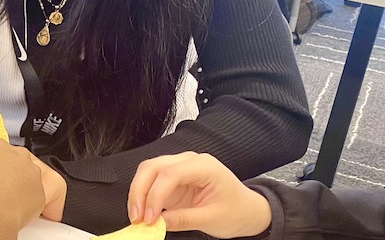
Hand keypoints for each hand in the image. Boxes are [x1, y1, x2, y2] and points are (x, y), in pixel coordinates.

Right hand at [0, 139, 64, 237]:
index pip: (1, 154)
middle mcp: (17, 155)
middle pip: (20, 163)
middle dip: (16, 177)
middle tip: (7, 192)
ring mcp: (32, 171)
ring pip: (39, 175)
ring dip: (33, 188)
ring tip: (23, 203)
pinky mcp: (43, 189)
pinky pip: (53, 193)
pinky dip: (50, 205)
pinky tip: (43, 214)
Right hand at [127, 152, 271, 238]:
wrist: (247, 210)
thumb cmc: (237, 211)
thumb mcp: (213, 219)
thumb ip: (184, 220)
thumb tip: (157, 223)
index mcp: (204, 166)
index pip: (170, 174)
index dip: (155, 195)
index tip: (149, 218)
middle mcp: (189, 161)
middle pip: (153, 167)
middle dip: (140, 192)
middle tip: (137, 217)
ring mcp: (179, 167)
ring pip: (147, 172)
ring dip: (138, 193)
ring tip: (137, 217)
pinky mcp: (173, 178)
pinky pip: (151, 182)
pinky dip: (143, 197)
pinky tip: (142, 213)